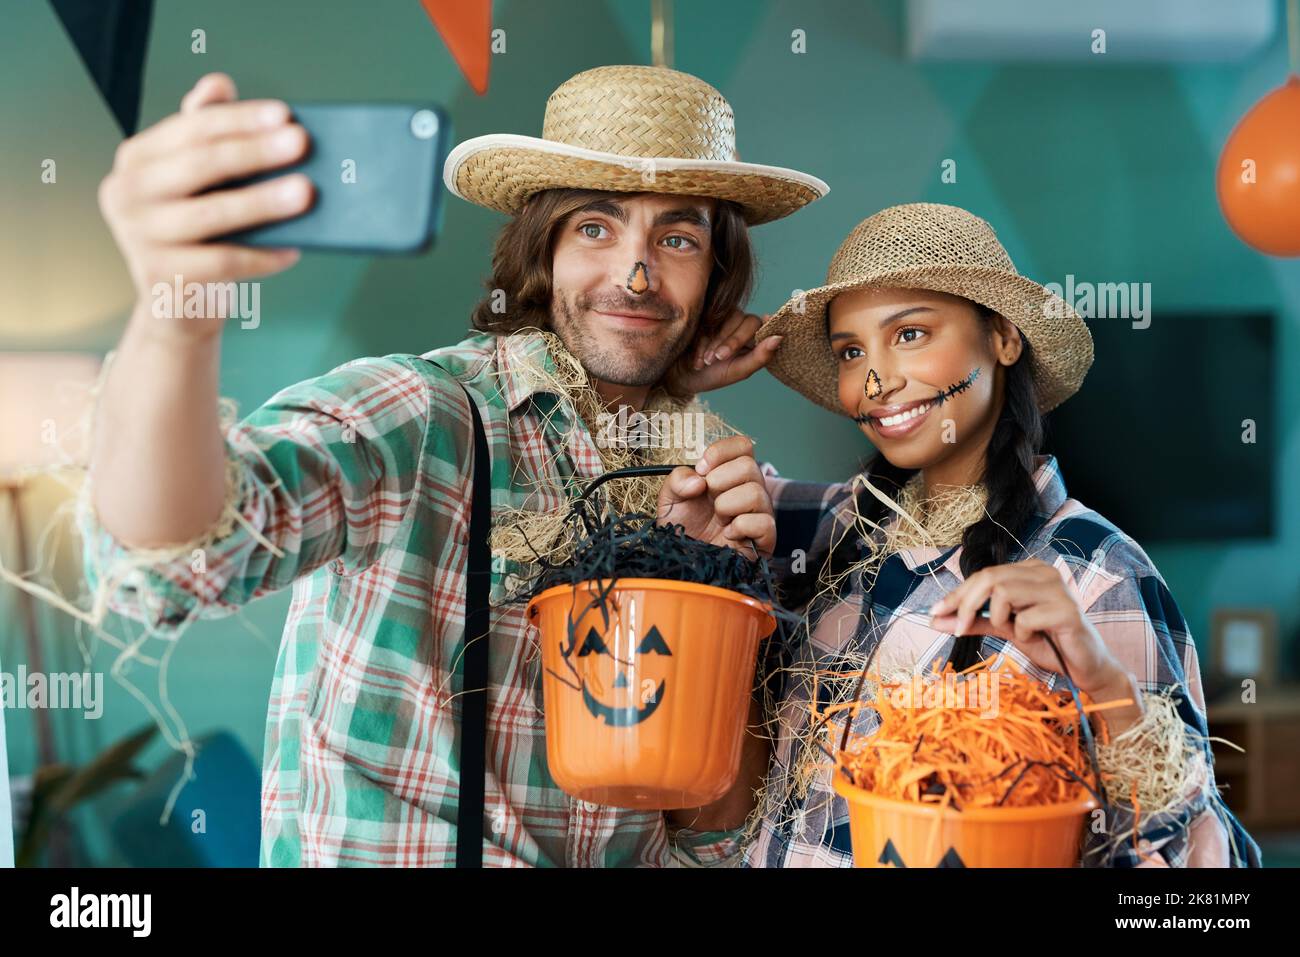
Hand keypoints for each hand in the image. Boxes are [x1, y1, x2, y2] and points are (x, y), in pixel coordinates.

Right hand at [98, 72, 312, 332]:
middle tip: (301, 143)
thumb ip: (204, 132)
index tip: (285, 114)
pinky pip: (222, 262)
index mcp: (136, 158)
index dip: (239, 119)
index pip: (192, 128)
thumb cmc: (198, 233)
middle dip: (255, 152)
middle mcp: (126, 192)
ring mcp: (137, 236)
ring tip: (307, 193)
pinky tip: (295, 249)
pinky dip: (262, 255)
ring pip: (211, 214)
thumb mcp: (198, 181)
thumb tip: (219, 82)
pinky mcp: (160, 276)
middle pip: (199, 164)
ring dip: (263, 201)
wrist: (178, 304)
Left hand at [656, 436, 774, 558]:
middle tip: (708, 499)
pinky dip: (740, 527)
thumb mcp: (670, 498)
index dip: (721, 453)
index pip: (743, 445)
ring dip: (727, 505)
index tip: (702, 470)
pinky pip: (764, 523)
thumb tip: (699, 479)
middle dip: (720, 482)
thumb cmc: (682, 529)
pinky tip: (728, 534)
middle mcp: (749, 489)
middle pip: (750, 466)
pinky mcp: (764, 539)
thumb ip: (678, 479)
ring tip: (718, 519)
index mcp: (730, 475)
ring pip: (757, 493)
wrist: (683, 562)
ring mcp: (759, 513)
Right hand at [663, 308, 782, 395]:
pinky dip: (704, 339)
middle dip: (732, 341)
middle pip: (749, 322)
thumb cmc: (711, 376)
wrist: (679, 376)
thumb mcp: (738, 371)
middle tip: (718, 358)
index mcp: (754, 341)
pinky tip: (697, 356)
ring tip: (706, 361)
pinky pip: (712, 318)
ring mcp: (725, 318)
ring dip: (718, 340)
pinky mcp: (708, 314)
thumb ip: (760, 357)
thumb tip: (779, 338)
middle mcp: (742, 326)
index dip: (767, 325)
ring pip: (731, 318)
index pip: (765, 326)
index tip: (766, 322)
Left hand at [929, 558, 1143, 729]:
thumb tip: (935, 620)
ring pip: (1005, 593)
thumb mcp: (1003, 628)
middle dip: (966, 604)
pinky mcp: (1068, 610)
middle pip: (990, 578)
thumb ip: (973, 620)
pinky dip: (1022, 633)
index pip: (983, 575)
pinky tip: (1036, 639)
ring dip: (999, 619)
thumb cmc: (1047, 643)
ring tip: (1014, 632)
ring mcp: (1059, 589)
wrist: (1084, 667)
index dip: (956, 594)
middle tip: (959, 629)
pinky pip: (1026, 618)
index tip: (934, 613)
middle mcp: (1044, 572)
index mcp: (1029, 570)